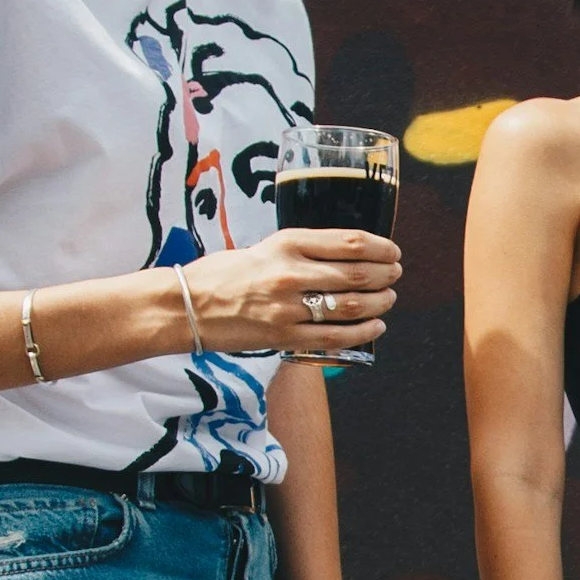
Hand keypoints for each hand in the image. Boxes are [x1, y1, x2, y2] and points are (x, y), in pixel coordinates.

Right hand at [189, 229, 402, 357]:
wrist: (183, 306)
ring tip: (389, 299)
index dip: (381, 248)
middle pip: (358, 274)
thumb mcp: (266, 247)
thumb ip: (305, 251)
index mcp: (287, 243)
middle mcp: (290, 273)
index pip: (350, 242)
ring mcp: (288, 307)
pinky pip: (334, 337)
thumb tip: (350, 256)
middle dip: (386, 275)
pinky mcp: (283, 336)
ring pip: (352, 306)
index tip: (392, 252)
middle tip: (395, 275)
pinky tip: (375, 326)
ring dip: (381, 303)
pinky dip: (362, 332)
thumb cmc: (225, 274)